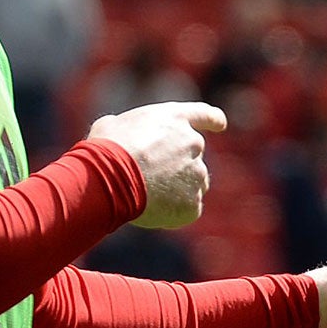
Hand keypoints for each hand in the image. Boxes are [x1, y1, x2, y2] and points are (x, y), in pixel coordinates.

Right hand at [87, 102, 225, 228]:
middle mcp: (193, 143)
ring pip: (194, 185)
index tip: (220, 124)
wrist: (111, 177)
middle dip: (179, 167)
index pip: (204, 115)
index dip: (213, 120)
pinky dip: (174, 212)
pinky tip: (153, 210)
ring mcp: (196, 174)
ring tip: (148, 195)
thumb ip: (130, 130)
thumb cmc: (105, 148)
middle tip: (152, 178)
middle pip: (194, 158)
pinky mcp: (193, 203)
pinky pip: (189, 209)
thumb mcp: (112, 125)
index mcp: (175, 119)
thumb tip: (122, 136)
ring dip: (177, 190)